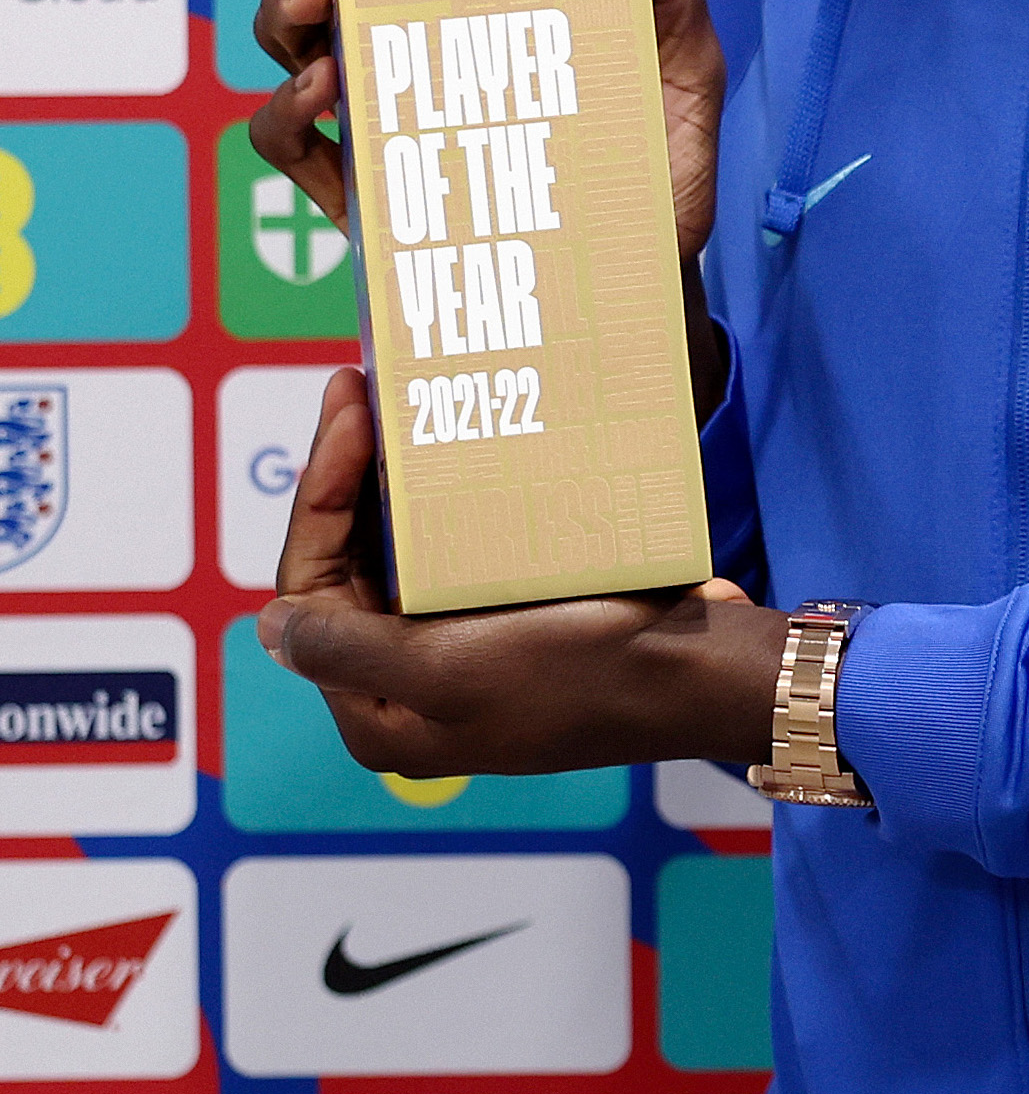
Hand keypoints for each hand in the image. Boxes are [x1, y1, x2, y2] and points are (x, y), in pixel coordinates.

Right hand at [245, 0, 730, 411]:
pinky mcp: (363, 190)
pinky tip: (327, 94)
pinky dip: (289, 112)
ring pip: (288, 38)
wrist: (654, 269)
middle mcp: (411, 40)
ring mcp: (380, 111)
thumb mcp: (682, 58)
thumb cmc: (659, 151)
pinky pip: (289, 144)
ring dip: (285, 3)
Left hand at [258, 367, 787, 773]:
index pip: (311, 591)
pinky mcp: (508, 607)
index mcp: (381, 709)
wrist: (693, 672)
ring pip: (398, 543)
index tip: (346, 416)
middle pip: (348, 560)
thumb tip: (270, 624)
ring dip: (390, 473)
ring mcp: (459, 640)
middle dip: (347, 474)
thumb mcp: (447, 673)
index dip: (317, 500)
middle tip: (359, 384)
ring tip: (393, 397)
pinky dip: (445, 486)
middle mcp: (409, 678)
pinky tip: (454, 434)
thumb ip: (348, 650)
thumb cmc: (572, 677)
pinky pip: (455, 537)